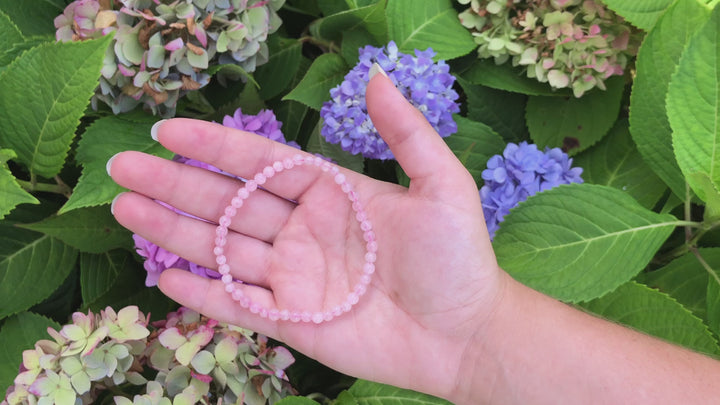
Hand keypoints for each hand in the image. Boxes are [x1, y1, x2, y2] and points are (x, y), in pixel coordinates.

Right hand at [109, 71, 506, 398]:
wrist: (466, 334)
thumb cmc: (458, 258)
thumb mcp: (441, 185)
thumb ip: (405, 132)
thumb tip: (376, 73)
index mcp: (330, 193)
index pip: (260, 163)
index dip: (214, 146)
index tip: (167, 129)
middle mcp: (303, 231)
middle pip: (227, 203)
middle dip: (174, 185)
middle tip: (122, 167)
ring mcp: (294, 278)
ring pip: (222, 250)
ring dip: (173, 232)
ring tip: (125, 210)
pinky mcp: (292, 321)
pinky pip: (237, 305)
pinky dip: (202, 293)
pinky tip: (164, 277)